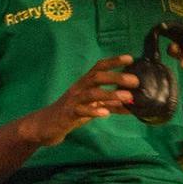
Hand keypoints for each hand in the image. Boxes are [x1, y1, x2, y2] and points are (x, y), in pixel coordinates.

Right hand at [16, 55, 137, 147]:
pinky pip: (81, 110)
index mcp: (85, 83)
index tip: (129, 59)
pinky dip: (93, 110)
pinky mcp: (68, 114)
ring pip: (91, 93)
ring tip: (127, 97)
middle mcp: (79, 88)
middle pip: (97, 77)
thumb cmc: (73, 112)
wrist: (47, 125)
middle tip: (135, 81)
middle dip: (116, 77)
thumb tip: (134, 104)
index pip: (99, 68)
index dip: (113, 61)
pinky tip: (105, 113)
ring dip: (110, 94)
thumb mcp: (94, 106)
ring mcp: (73, 100)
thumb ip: (112, 104)